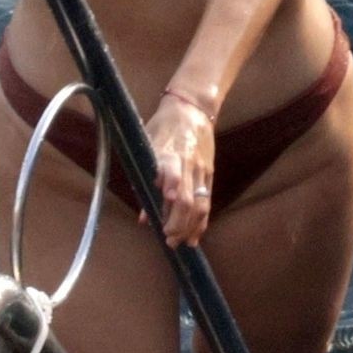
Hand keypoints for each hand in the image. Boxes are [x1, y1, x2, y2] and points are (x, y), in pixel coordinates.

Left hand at [142, 92, 215, 247]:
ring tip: (179, 243)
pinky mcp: (209, 174)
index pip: (173, 174)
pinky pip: (207, 202)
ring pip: (200, 204)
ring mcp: (201, 170)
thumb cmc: (163, 127)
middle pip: (187, 198)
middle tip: (168, 240)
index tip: (164, 203)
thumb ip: (145, 177)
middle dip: (178, 222)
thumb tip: (142, 213)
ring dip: (189, 227)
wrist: (192, 109)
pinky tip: (194, 236)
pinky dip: (201, 222)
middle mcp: (188, 164)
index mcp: (170, 153)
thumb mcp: (147, 144)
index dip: (171, 187)